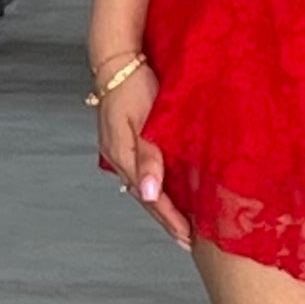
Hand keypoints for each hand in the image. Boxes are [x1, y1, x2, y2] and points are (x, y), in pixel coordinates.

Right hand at [95, 64, 192, 250]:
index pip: (150, 196)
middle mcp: (118, 158)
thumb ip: (149, 157)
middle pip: (144, 198)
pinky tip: (163, 195)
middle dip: (166, 220)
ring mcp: (118, 152)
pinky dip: (154, 190)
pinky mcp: (123, 144)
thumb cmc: (133, 85)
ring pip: (141, 189)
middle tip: (186, 240)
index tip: (187, 236)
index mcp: (122, 154)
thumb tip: (148, 194)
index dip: (170, 218)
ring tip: (178, 226)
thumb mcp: (144, 120)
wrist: (117, 63)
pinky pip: (140, 175)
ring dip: (159, 208)